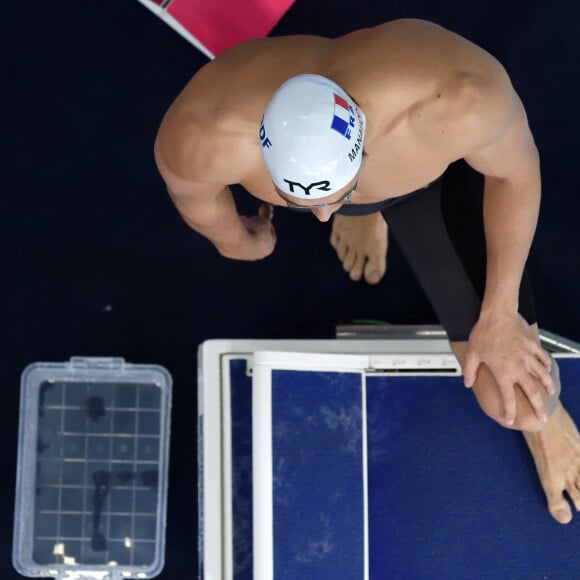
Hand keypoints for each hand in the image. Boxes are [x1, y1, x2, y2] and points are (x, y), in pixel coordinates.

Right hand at [220, 203, 275, 260]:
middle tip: (249, 218)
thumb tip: (269, 206)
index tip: (261, 216)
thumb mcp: (263, 219)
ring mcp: (243, 255)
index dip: (266, 223)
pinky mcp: (230, 253)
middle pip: (257, 239)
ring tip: (240, 220)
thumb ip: (267, 213)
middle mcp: (257, 255)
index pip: (271, 234)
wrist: (236, 240)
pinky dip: (233, 234)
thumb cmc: (254, 230)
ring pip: (245, 241)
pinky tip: (231, 227)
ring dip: (243, 231)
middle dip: (254, 228)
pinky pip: (233, 241)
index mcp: (269, 248)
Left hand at [463, 311, 554, 425]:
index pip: (508, 398)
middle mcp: (519, 368)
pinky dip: (546, 366)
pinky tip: (548, 370)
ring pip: (542, 376)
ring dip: (547, 386)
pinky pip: (542, 358)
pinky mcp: (532, 346)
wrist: (498, 315)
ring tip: (551, 394)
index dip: (510, 412)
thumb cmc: (483, 333)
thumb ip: (469, 371)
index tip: (511, 421)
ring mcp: (528, 357)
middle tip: (543, 417)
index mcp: (503, 372)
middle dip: (539, 407)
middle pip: (532, 392)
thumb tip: (467, 384)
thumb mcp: (472, 354)